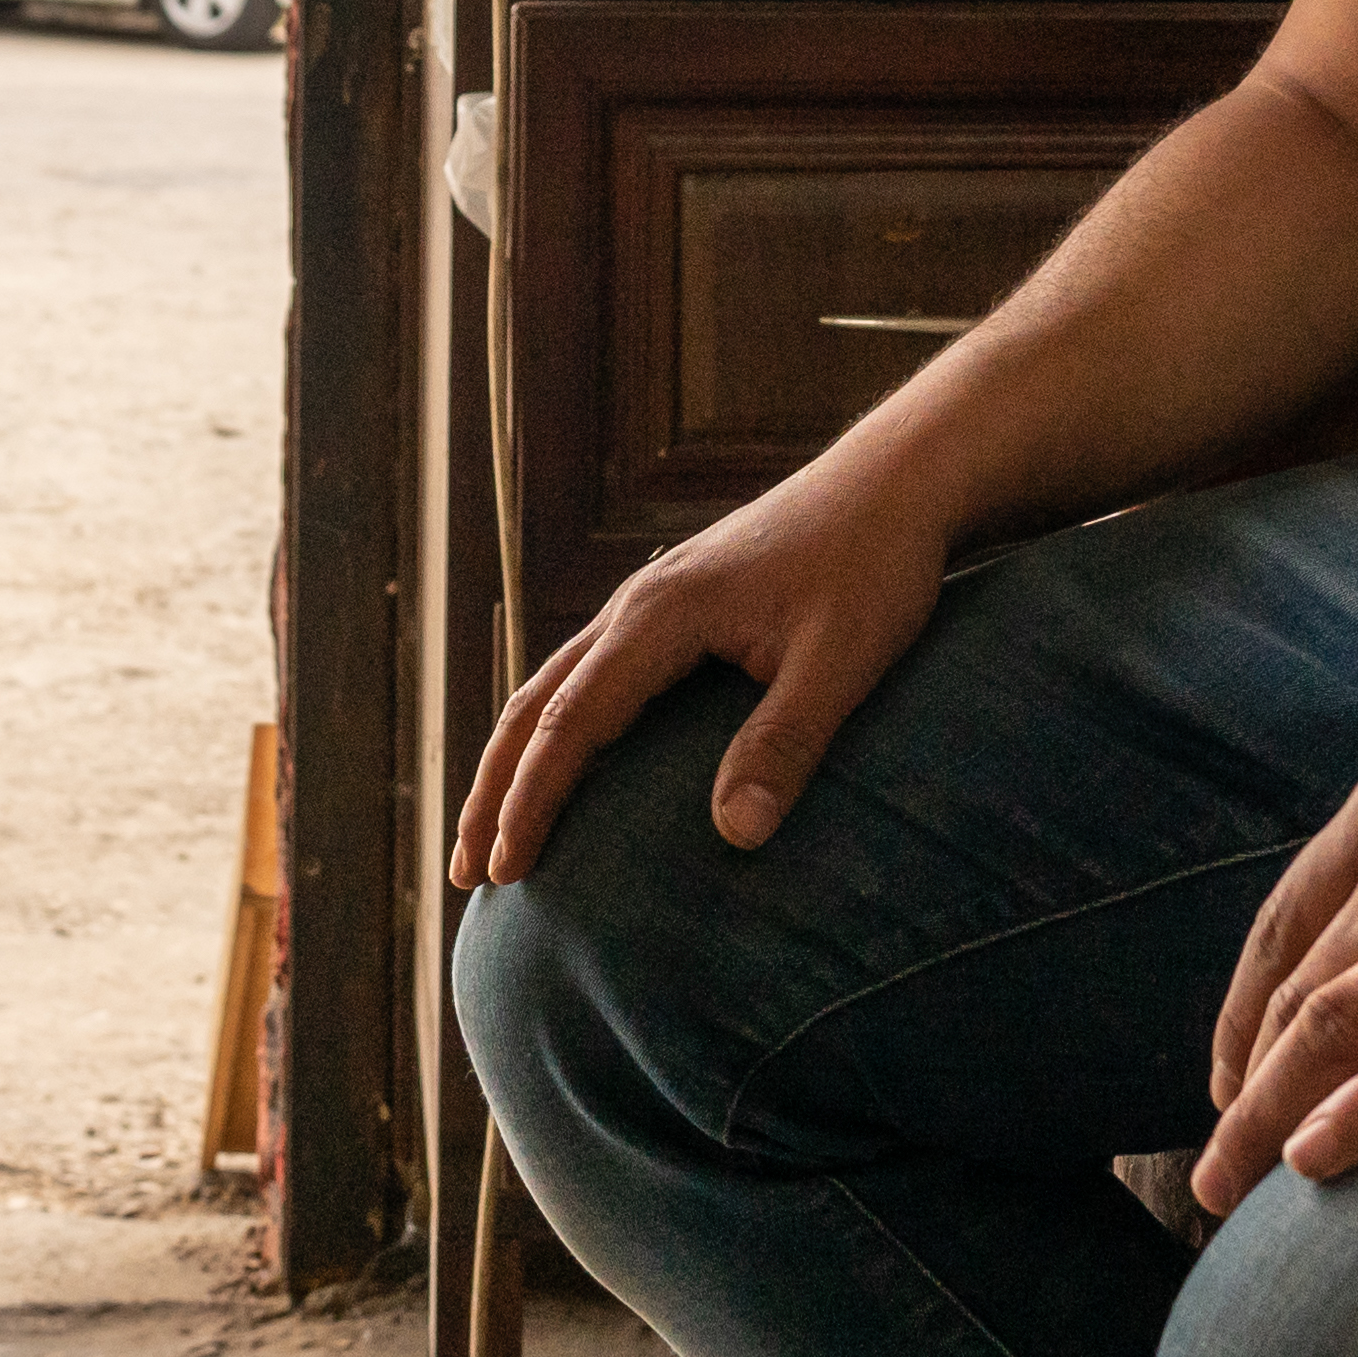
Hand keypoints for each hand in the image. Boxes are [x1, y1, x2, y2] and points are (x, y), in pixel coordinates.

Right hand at [450, 451, 964, 887]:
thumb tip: (734, 837)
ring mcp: (651, 598)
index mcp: (660, 616)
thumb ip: (784, 743)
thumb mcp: (841, 662)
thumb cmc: (872, 567)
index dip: (531, 800)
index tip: (503, 869)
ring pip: (554, 685)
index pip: (571, 723)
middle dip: (493, 790)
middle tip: (464, 874)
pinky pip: (589, 671)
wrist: (893, 482)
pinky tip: (569, 761)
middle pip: (535, 704)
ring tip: (490, 833)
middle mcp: (636, 603)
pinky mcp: (675, 601)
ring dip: (515, 759)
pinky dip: (556, 725)